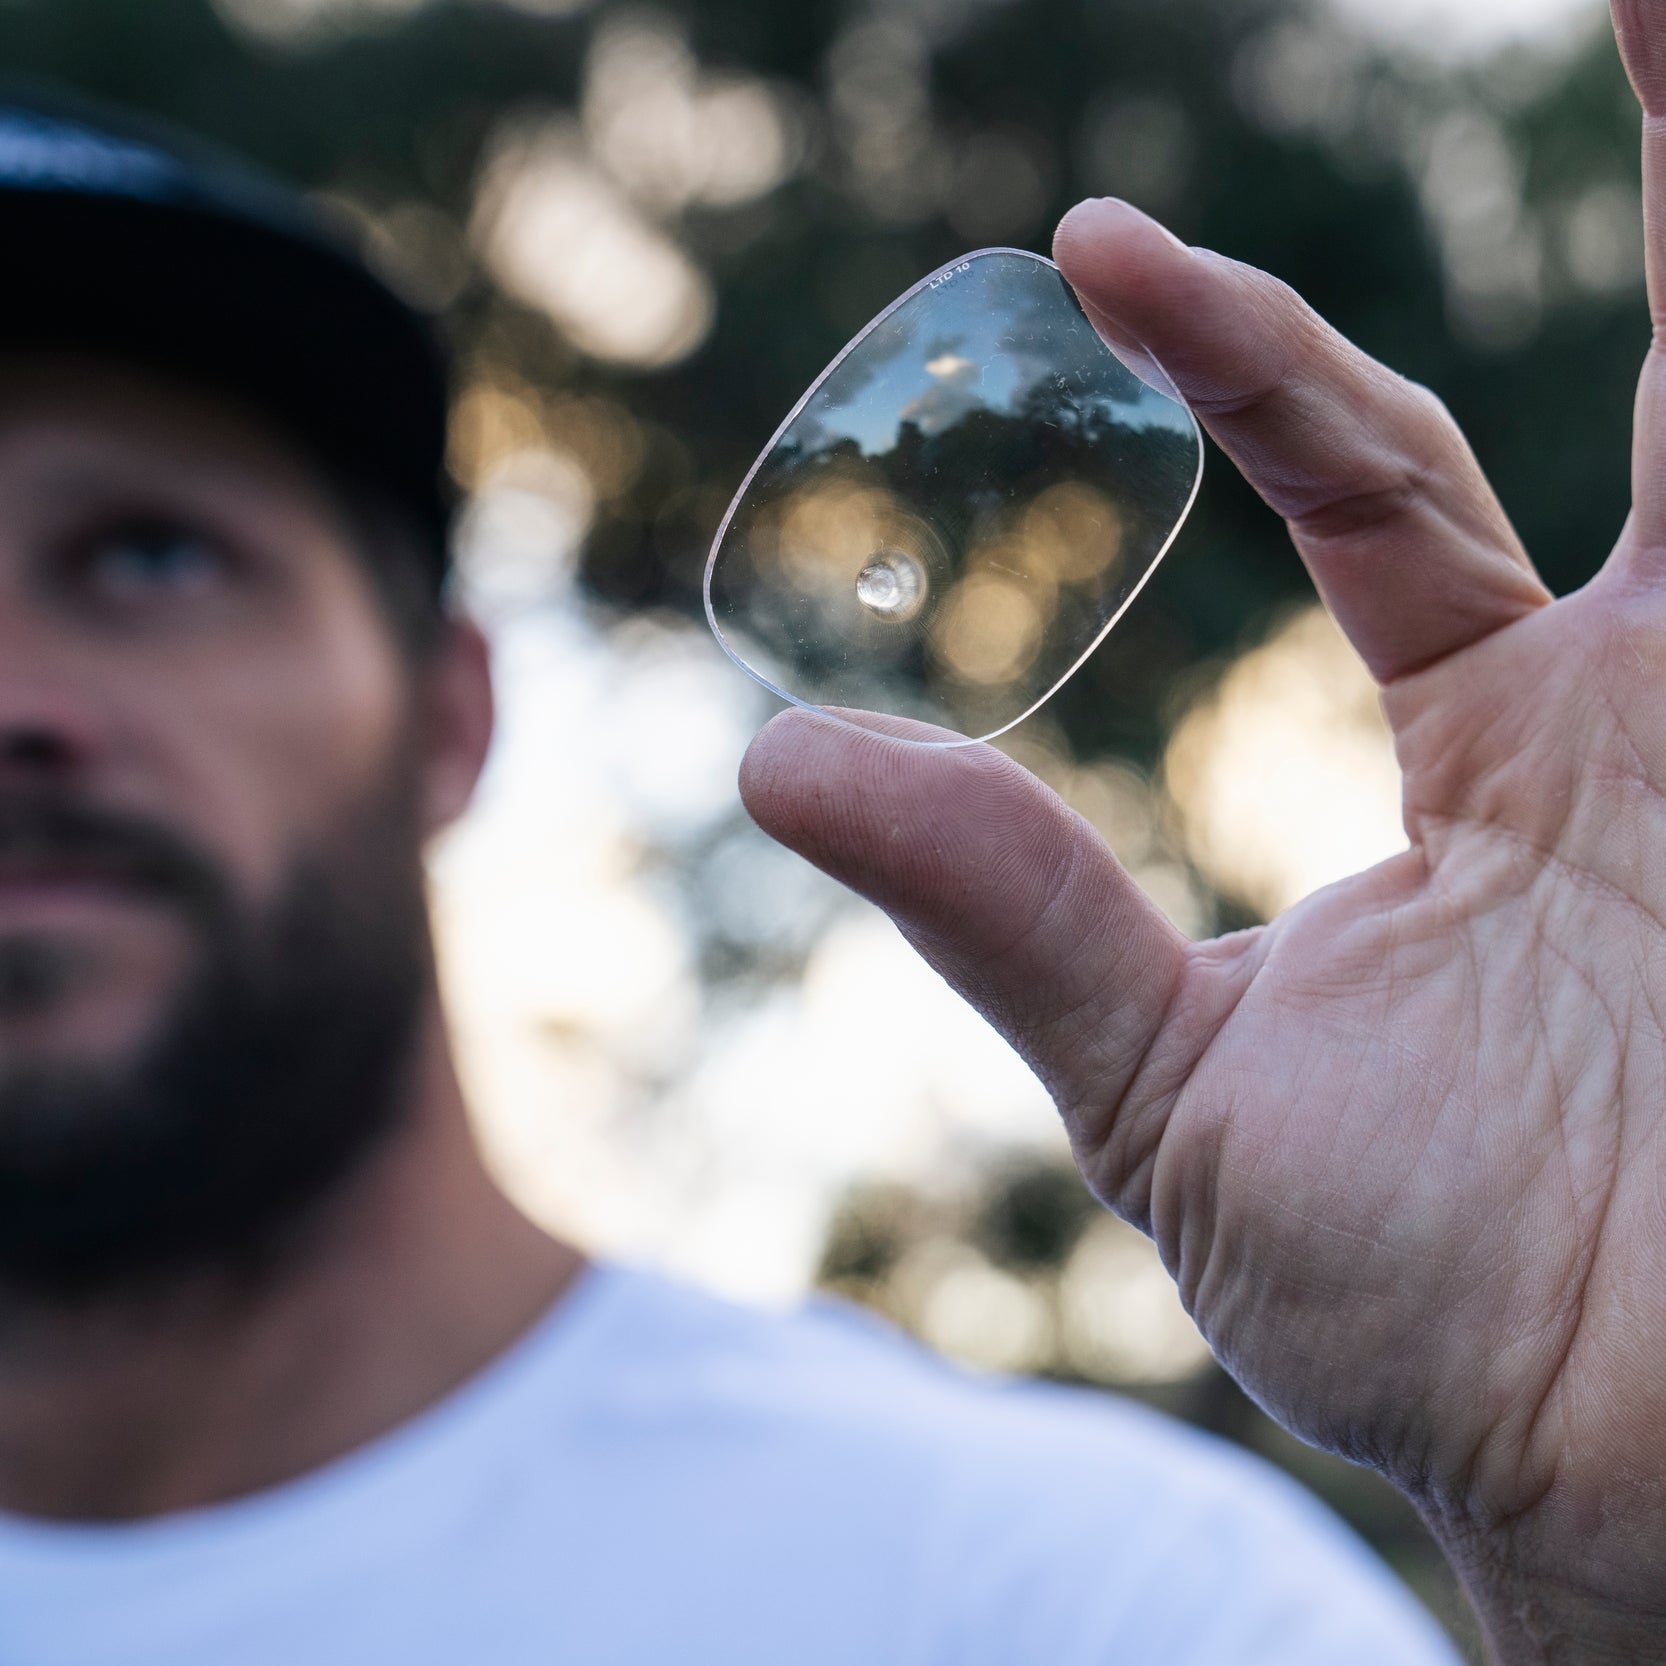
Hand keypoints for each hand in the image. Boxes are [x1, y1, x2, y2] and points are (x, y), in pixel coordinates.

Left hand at [741, 4, 1665, 1656]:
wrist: (1618, 1454)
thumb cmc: (1425, 1300)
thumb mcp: (1170, 1085)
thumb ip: (1004, 910)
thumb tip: (777, 763)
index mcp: (1510, 744)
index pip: (1379, 475)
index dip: (1252, 351)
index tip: (1096, 249)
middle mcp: (1660, 696)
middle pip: (1662, 357)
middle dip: (1659, 136)